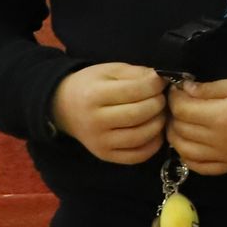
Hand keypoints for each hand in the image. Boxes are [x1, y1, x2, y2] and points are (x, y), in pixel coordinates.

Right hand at [51, 62, 167, 165]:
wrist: (65, 108)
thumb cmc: (91, 86)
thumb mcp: (109, 71)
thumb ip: (135, 73)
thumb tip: (159, 80)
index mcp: (93, 95)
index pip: (133, 91)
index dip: (154, 85)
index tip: (160, 82)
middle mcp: (94, 122)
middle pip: (139, 114)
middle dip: (158, 103)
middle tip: (161, 98)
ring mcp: (99, 142)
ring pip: (141, 136)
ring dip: (159, 123)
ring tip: (159, 113)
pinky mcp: (105, 155)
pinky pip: (137, 156)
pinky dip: (153, 144)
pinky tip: (155, 131)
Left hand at [163, 74, 226, 174]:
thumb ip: (212, 88)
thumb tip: (186, 89)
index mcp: (220, 116)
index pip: (182, 109)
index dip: (175, 98)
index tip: (178, 90)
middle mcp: (216, 139)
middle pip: (180, 129)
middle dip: (174, 114)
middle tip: (180, 105)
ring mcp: (222, 156)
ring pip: (184, 150)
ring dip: (176, 136)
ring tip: (181, 124)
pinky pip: (199, 167)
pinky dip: (188, 157)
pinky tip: (189, 145)